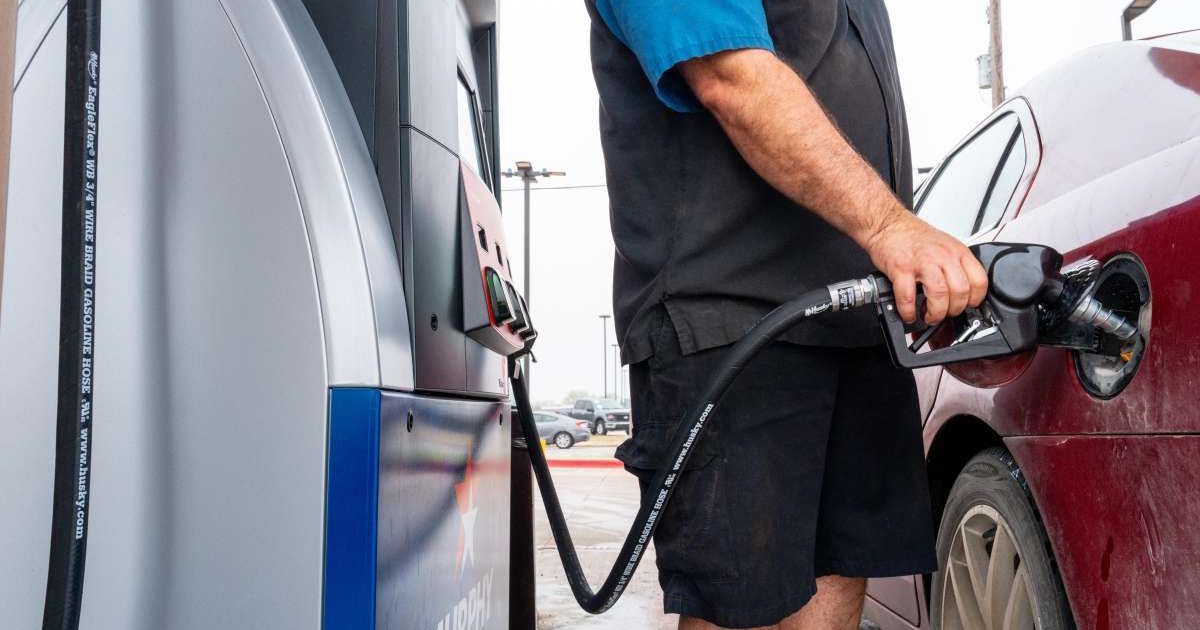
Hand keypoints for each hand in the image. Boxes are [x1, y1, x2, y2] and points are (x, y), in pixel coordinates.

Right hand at [863, 210, 988, 324]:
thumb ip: (956, 265)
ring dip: (935, 313)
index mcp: (956, 251)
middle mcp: (943, 256)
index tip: (967, 306)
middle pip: (960, 291)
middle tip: (945, 313)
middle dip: (954, 310)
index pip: (979, 281)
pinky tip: (909, 313)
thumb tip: (962, 291)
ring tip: (929, 316)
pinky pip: (908, 297)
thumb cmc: (913, 236)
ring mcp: (922, 262)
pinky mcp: (901, 269)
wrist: (888, 224)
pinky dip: (909, 311)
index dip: (975, 299)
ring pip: (939, 295)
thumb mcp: (945, 244)